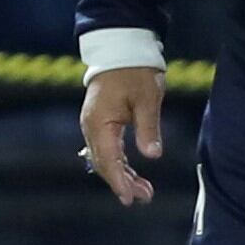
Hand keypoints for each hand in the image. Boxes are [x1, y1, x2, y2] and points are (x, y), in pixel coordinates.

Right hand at [79, 67, 163, 205]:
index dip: (119, 181)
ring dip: (122, 174)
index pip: (108, 160)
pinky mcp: (100, 120)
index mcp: (99, 121)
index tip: (131, 198)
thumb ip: (148, 127)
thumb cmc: (135, 70)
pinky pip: (106, 148)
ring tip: (144, 190)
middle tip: (145, 197)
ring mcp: (93, 123)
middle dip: (123, 182)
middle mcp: (91, 126)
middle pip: (103, 163)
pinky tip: (132, 173)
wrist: (122, 47)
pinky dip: (119, 162)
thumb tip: (152, 155)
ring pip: (104, 157)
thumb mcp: (147, 98)